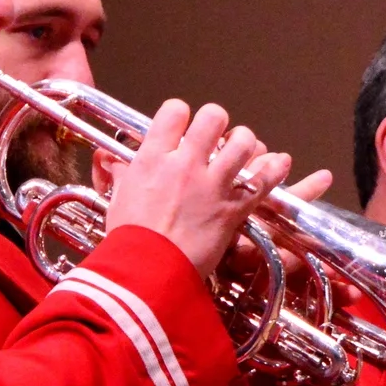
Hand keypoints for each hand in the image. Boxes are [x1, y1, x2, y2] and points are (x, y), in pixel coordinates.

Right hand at [102, 100, 330, 279]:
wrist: (148, 274)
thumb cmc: (129, 241)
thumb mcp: (117, 200)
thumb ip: (119, 174)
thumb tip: (106, 159)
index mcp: (153, 158)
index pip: (174, 111)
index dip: (180, 114)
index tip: (182, 126)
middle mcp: (185, 164)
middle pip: (213, 117)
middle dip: (216, 122)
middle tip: (214, 136)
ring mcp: (212, 185)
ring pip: (243, 142)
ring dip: (244, 142)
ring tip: (240, 151)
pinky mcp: (233, 209)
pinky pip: (262, 180)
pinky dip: (274, 170)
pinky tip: (279, 163)